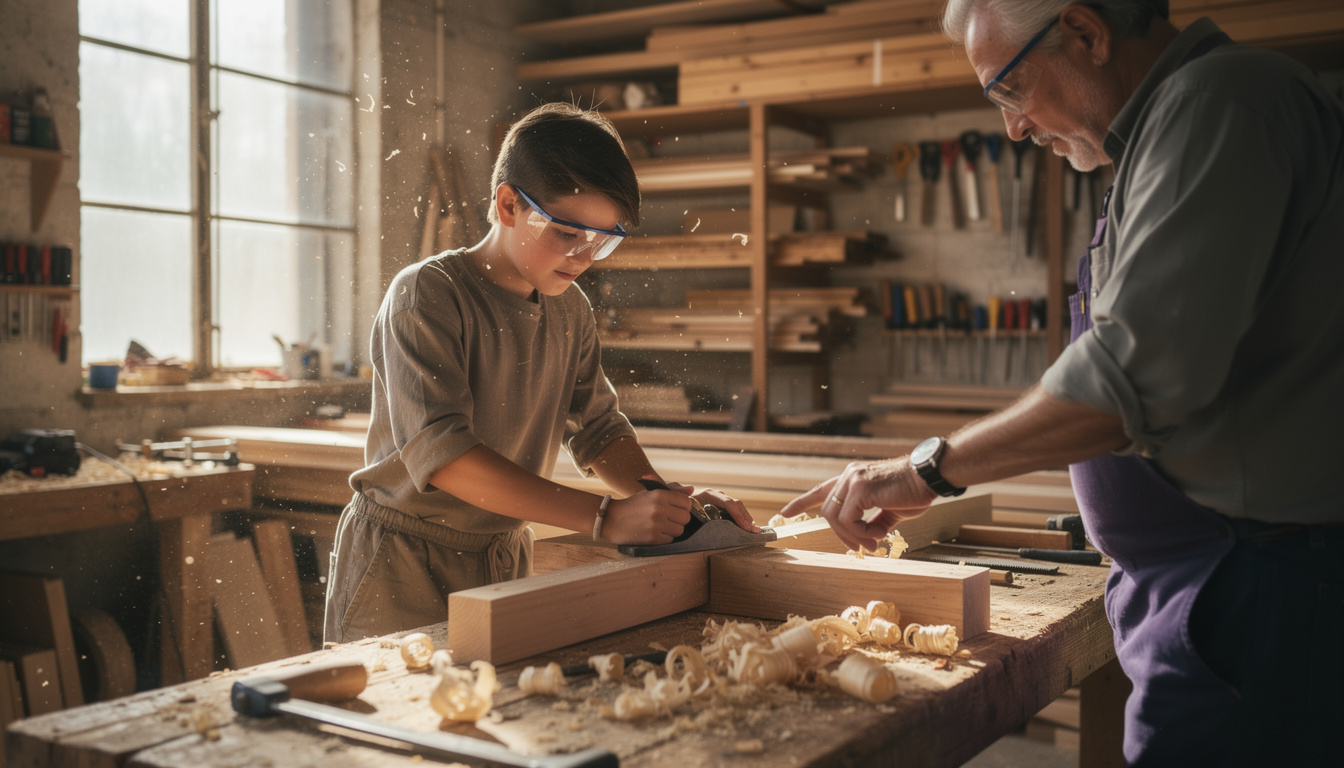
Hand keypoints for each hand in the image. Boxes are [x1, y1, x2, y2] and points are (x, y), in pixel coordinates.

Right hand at [600, 489, 692, 544]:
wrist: (611, 519)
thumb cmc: (632, 505)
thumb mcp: (650, 492)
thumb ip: (672, 491)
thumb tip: (691, 490)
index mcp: (660, 494)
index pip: (687, 502)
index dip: (683, 507)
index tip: (676, 509)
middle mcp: (660, 508)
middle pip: (686, 517)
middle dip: (679, 519)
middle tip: (668, 519)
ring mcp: (657, 524)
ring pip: (680, 530)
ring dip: (672, 530)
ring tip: (661, 526)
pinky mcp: (653, 538)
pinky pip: (670, 539)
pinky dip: (664, 538)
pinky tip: (654, 532)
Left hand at [666, 482, 760, 532]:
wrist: (672, 502)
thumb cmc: (672, 498)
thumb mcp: (672, 493)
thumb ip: (678, 490)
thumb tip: (691, 488)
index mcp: (708, 494)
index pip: (728, 503)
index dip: (738, 514)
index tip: (745, 525)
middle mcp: (717, 498)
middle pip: (736, 506)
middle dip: (746, 518)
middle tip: (753, 531)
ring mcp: (719, 504)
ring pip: (737, 510)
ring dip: (746, 520)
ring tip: (754, 531)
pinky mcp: (719, 511)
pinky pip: (733, 515)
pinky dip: (741, 521)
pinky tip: (747, 529)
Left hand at [778, 458, 937, 552]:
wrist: (929, 477)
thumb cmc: (915, 491)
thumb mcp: (891, 510)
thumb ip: (875, 521)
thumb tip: (870, 538)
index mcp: (854, 478)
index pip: (821, 489)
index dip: (802, 502)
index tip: (785, 513)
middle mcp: (849, 476)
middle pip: (828, 513)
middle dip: (842, 535)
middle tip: (865, 546)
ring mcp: (852, 481)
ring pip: (834, 518)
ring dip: (852, 536)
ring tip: (873, 542)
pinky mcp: (860, 489)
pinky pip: (848, 520)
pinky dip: (860, 533)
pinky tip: (877, 535)